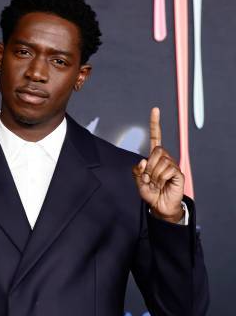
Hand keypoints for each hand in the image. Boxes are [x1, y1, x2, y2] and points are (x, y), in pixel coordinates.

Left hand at [132, 107, 184, 222]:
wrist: (160, 206)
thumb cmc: (150, 193)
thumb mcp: (138, 182)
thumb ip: (137, 171)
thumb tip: (143, 161)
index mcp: (154, 158)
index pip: (156, 137)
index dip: (155, 124)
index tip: (155, 110)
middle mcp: (164, 158)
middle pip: (157, 151)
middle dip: (149, 166)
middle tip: (148, 179)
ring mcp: (172, 165)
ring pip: (161, 162)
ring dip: (154, 175)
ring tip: (155, 184)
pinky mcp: (178, 173)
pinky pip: (168, 170)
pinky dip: (161, 179)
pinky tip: (162, 184)